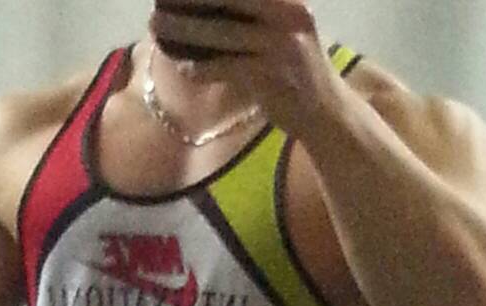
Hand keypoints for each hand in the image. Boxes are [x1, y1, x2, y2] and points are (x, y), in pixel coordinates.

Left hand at [149, 0, 347, 141]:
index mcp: (287, 0)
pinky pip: (224, 67)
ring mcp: (278, 45)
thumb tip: (203, 10)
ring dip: (184, 30)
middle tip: (158, 2)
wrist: (327, 114)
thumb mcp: (284, 31)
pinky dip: (200, 67)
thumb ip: (253, 16)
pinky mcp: (269, 76)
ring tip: (157, 28)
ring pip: (219, 31)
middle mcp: (285, 15)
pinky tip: (184, 67)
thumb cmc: (297, 73)